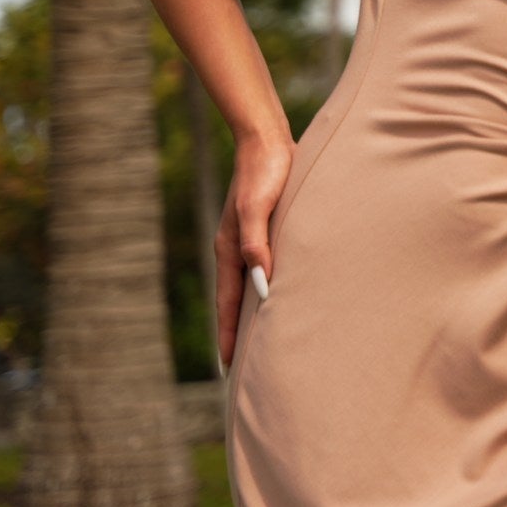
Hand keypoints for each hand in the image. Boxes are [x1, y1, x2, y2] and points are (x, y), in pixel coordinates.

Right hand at [217, 133, 294, 367]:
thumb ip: (257, 243)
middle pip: (234, 300)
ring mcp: (249, 239)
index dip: (229, 334)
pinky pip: (262, 268)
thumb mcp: (258, 207)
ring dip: (250, 312)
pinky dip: (265, 288)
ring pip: (248, 285)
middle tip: (242, 366)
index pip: (227, 303)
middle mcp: (236, 249)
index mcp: (230, 249)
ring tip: (260, 339)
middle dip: (237, 332)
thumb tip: (261, 283)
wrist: (268, 140)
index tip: (229, 366)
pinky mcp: (265, 229)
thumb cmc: (266, 172)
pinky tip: (279, 294)